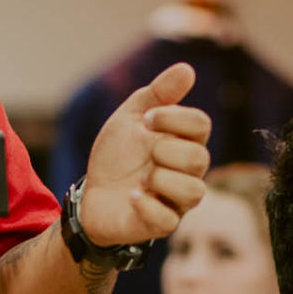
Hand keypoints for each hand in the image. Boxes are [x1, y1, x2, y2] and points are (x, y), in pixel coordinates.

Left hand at [78, 63, 212, 247]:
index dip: (174, 118)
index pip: (201, 125)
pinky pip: (168, 220)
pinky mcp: (161, 225)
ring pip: (193, 192)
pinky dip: (147, 205)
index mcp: (183, 142)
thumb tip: (186, 69)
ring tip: (141, 178)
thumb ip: (158, 94)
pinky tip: (132, 196)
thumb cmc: (117, 155)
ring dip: (161, 179)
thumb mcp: (131, 117)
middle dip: (166, 150)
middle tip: (145, 152)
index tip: (145, 119)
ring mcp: (177, 201)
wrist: (91, 193)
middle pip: (200, 158)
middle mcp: (187, 172)